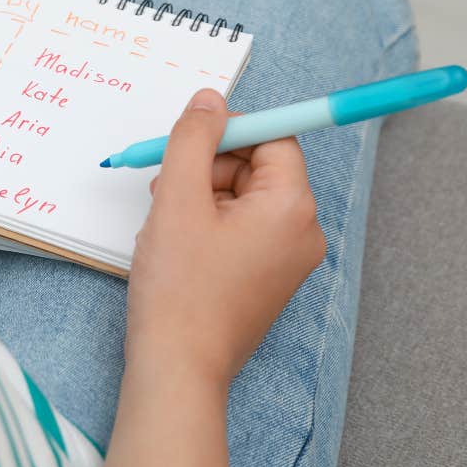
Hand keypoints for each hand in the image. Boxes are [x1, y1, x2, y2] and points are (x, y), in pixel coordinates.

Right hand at [126, 88, 325, 388]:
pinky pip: (242, 231)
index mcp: (291, 207)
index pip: (273, 138)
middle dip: (208, 168)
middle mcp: (302, 232)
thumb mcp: (177, 199)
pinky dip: (208, 226)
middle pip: (258, 167)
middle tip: (165, 187)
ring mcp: (287, 260)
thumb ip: (194, 139)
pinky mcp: (266, 279)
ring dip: (202, 197)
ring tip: (165, 223)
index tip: (186, 141)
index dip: (227, 132)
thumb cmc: (180, 290)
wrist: (179, 366)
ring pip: (244, 199)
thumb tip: (210, 100)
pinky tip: (176, 245)